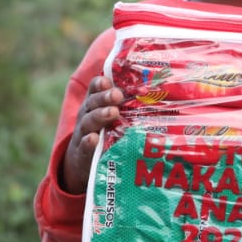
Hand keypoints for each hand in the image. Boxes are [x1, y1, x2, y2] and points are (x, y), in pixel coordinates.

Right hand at [60, 76, 123, 194]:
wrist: (84, 161)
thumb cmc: (105, 134)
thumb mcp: (113, 118)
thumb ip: (129, 106)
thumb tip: (159, 93)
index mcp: (95, 104)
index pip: (95, 89)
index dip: (100, 84)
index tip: (108, 81)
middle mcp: (87, 116)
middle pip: (92, 103)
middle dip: (104, 97)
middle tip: (117, 95)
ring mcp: (83, 134)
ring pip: (88, 122)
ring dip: (100, 116)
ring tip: (113, 112)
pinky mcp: (83, 153)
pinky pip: (84, 146)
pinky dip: (88, 142)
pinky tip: (94, 139)